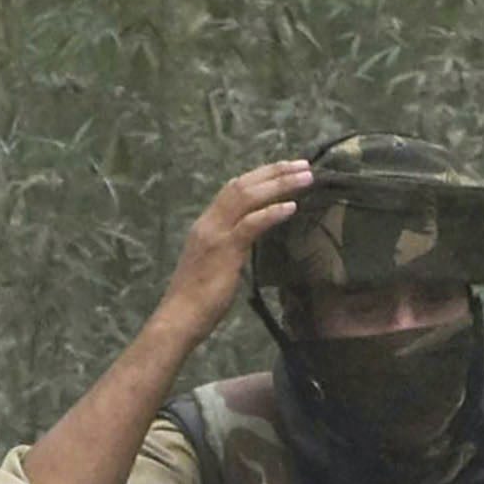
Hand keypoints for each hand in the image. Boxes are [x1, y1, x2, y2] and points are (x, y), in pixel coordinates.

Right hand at [152, 160, 313, 345]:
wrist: (178, 318)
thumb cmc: (198, 299)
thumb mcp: (215, 263)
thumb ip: (232, 245)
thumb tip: (254, 237)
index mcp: (206, 224)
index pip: (233, 189)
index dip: (261, 176)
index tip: (286, 169)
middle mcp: (208, 223)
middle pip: (242, 185)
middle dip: (274, 172)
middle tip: (303, 165)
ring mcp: (215, 234)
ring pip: (247, 197)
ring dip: (279, 184)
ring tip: (305, 178)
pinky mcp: (224, 250)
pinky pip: (251, 224)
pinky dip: (272, 212)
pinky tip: (292, 206)